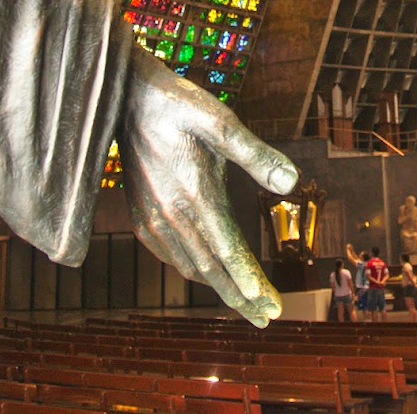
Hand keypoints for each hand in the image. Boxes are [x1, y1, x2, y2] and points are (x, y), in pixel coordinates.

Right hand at [118, 48, 298, 325]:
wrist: (124, 99)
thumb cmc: (179, 105)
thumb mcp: (221, 121)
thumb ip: (255, 154)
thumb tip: (292, 182)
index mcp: (195, 194)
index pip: (228, 252)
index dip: (250, 282)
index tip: (272, 306)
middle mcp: (172, 214)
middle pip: (211, 270)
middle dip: (241, 298)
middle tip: (268, 318)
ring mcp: (153, 219)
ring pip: (190, 267)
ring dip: (219, 288)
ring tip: (245, 302)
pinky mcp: (142, 217)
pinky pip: (170, 256)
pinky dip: (193, 270)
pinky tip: (207, 271)